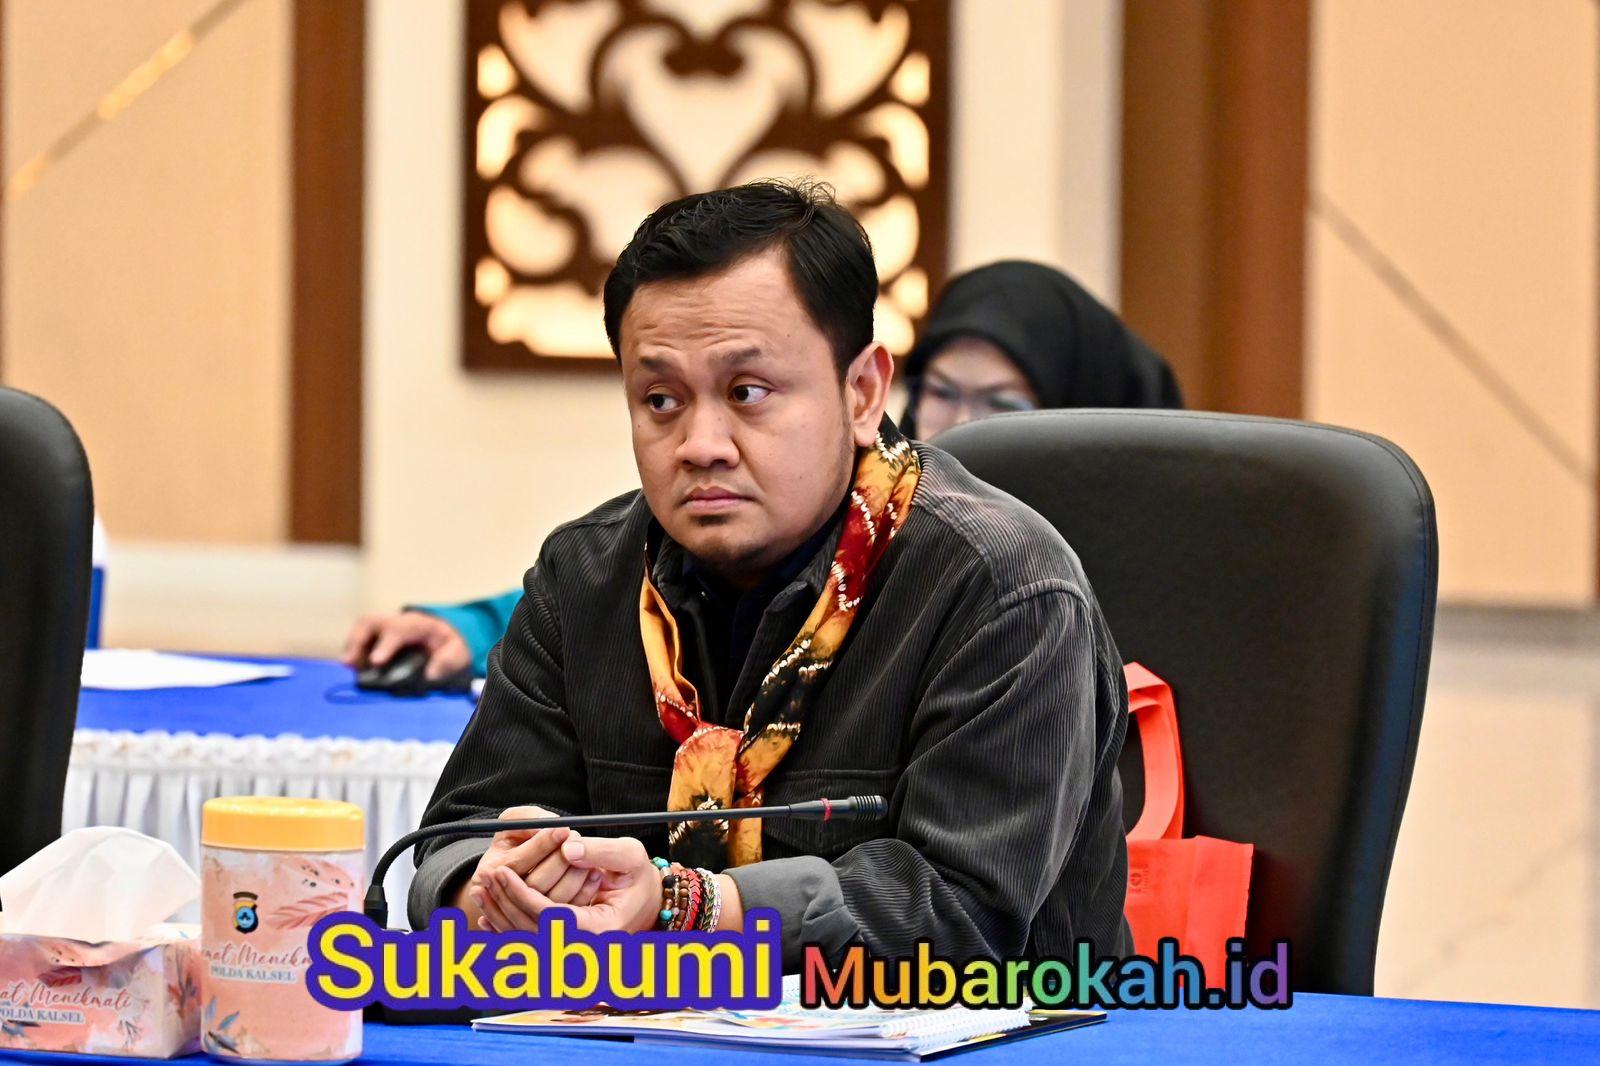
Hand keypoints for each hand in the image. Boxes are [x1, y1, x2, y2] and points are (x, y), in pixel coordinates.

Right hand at [342, 610, 470, 681]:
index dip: (386, 644)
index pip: (398, 629)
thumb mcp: (457, 651)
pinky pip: (358, 638)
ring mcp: (384, 626)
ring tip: (347, 666)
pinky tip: (350, 666)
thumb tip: (431, 674)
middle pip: (370, 621)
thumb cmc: (448, 643)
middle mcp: (396, 621)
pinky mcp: (375, 635)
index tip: (376, 661)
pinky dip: (352, 651)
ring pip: (361, 627)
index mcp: (418, 624)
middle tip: (349, 662)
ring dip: (351, 645)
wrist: (443, 635)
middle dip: (358, 640)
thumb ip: (448, 660)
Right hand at [454, 806, 596, 929]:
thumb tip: (547, 824)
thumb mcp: (515, 822)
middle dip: (560, 859)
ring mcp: (526, 915)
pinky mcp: (549, 922)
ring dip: (575, 876)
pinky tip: (595, 874)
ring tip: (589, 857)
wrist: (525, 864)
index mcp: (490, 872)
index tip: (563, 829)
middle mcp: (506, 898)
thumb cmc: (520, 836)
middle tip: (577, 840)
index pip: (517, 862)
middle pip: (536, 885)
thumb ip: (525, 819)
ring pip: (554, 900)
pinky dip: (584, 892)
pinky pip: (569, 913)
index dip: (542, 844)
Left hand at [472, 835, 664, 934]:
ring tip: (481, 888)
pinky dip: (504, 930)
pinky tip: (486, 914)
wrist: (646, 901)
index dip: (523, 895)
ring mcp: (571, 953)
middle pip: (532, 931)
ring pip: (525, 940)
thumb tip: (568, 848)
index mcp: (601, 930)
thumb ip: (600, 851)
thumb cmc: (638, 876)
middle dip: (505, 902)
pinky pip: (527, 943)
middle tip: (486, 874)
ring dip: (499, 914)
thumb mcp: (629, 856)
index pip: (552, 917)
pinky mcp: (561, 949)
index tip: (503, 871)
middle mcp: (584, 949)